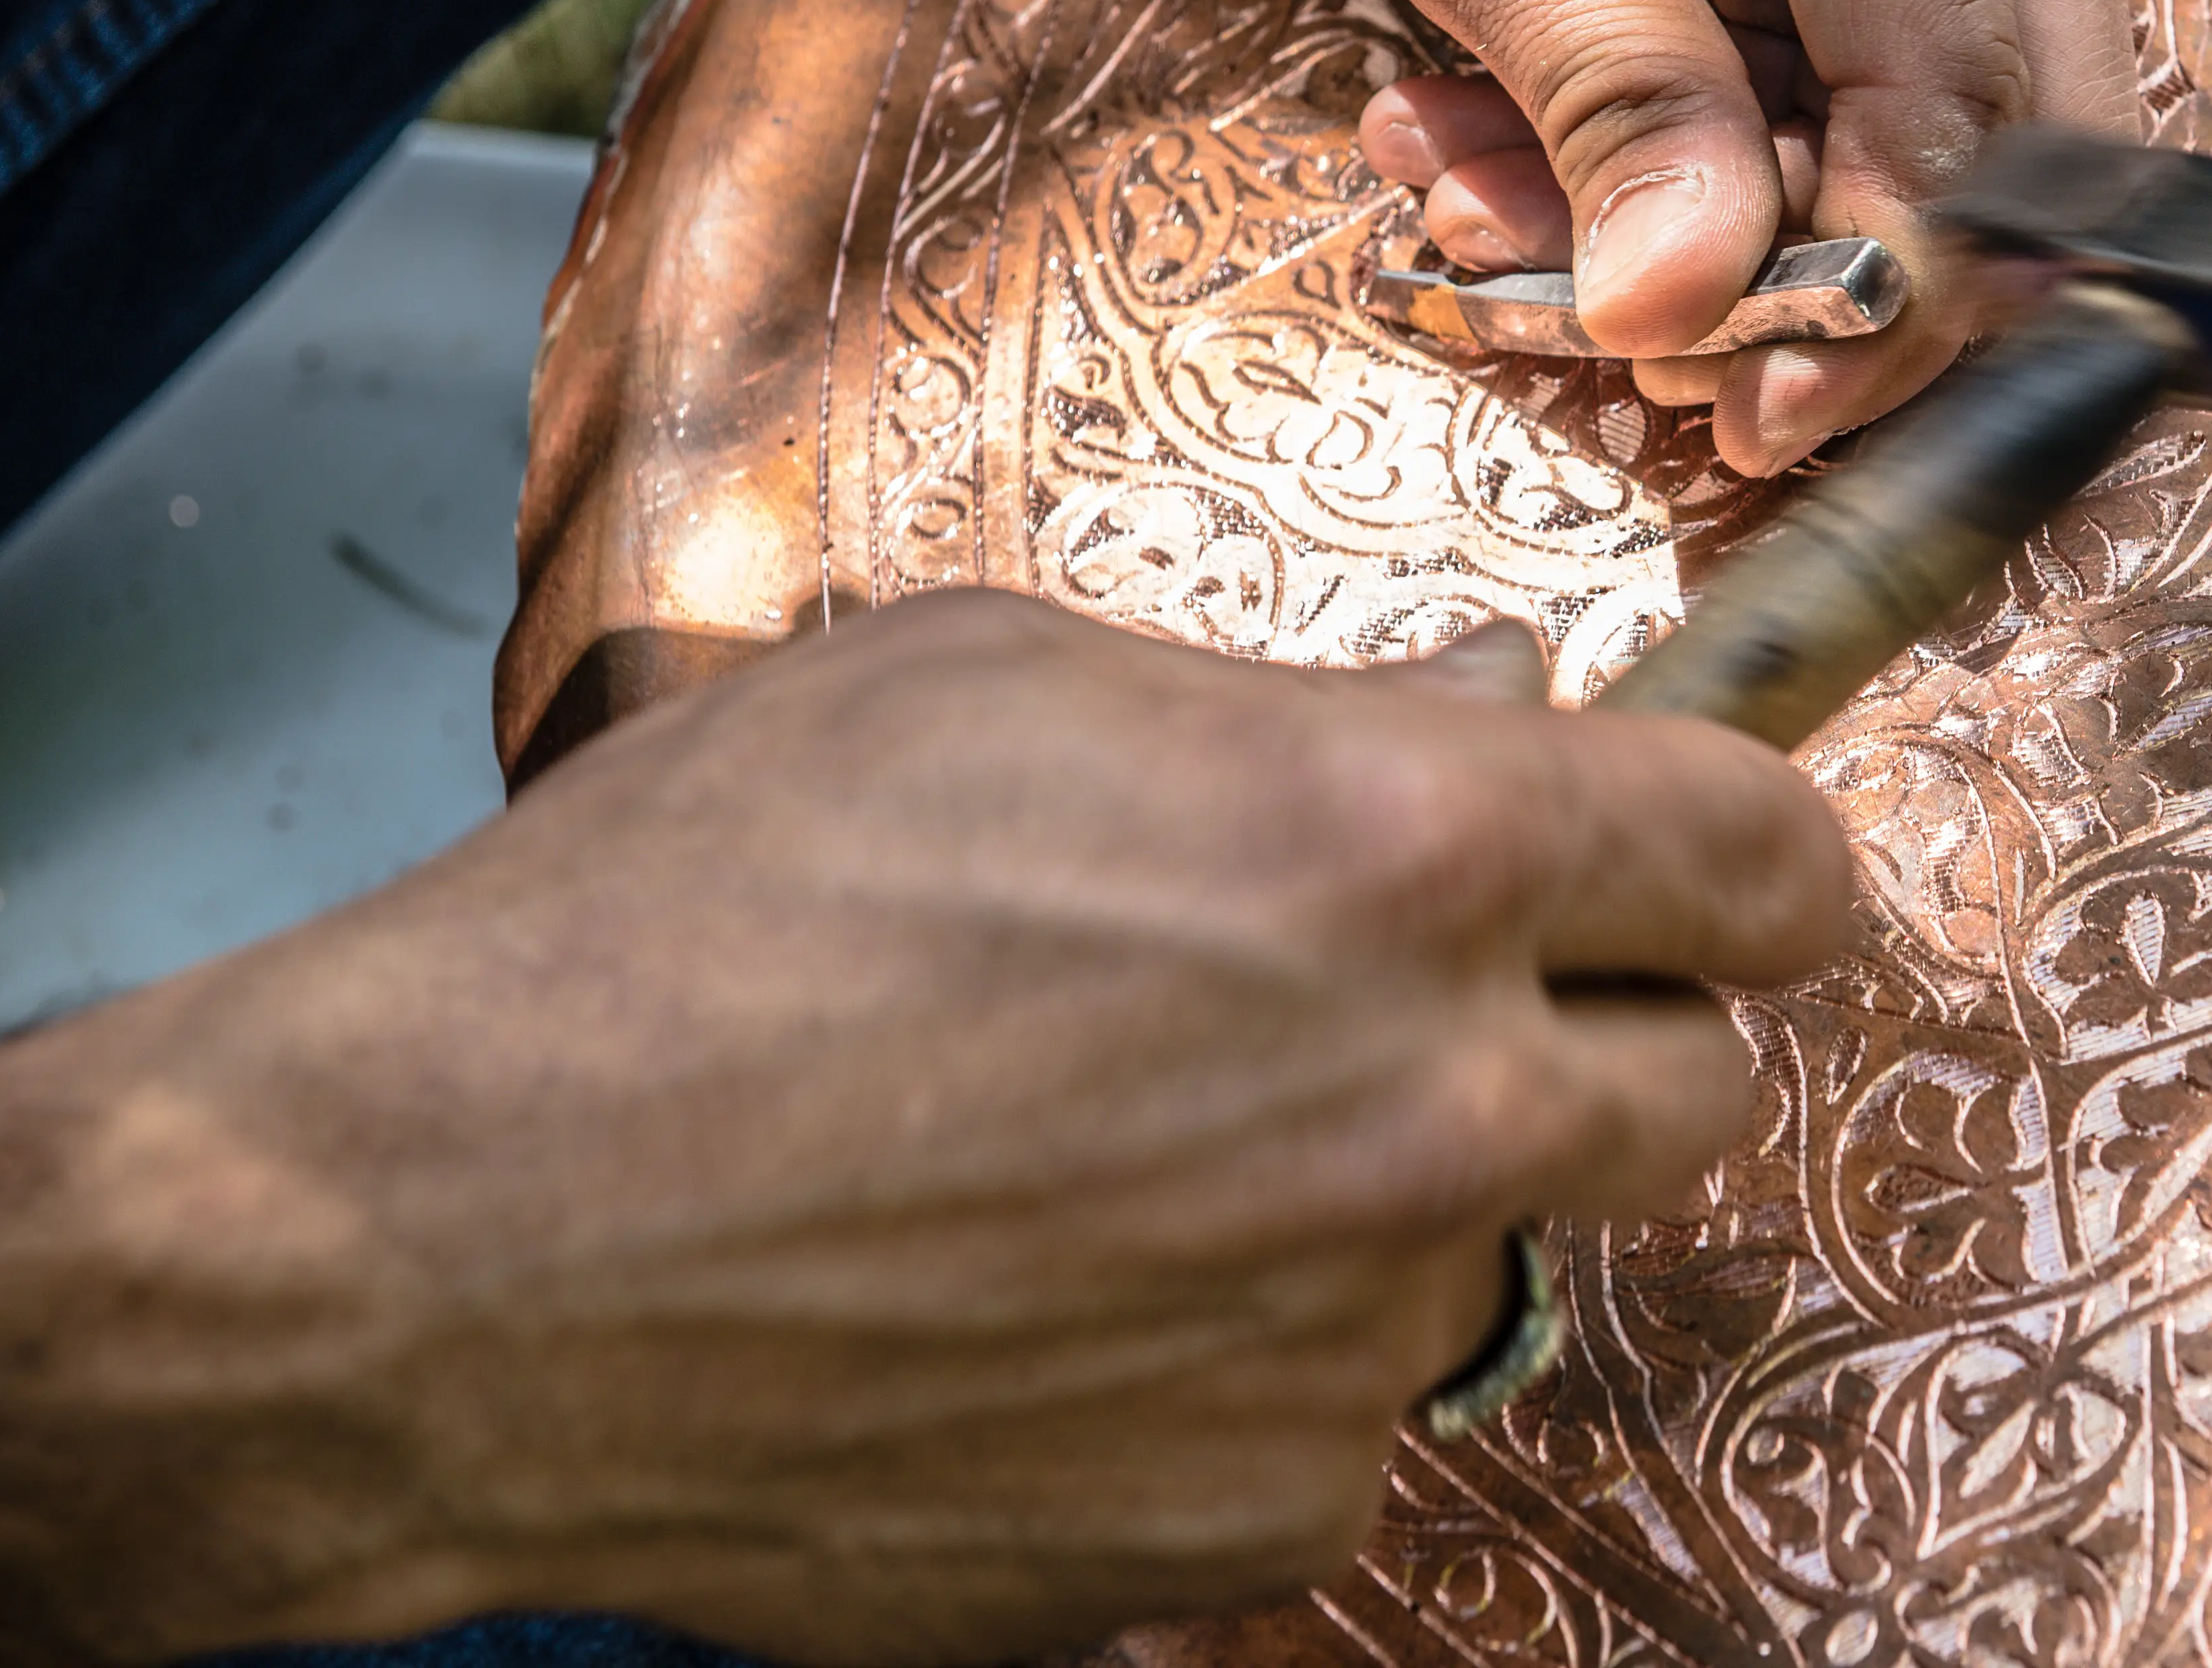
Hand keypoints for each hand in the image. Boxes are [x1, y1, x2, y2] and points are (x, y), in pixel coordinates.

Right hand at [0, 595, 1851, 1665]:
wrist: (442, 1247)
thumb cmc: (688, 921)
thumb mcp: (995, 689)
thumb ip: (1291, 714)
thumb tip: (1483, 720)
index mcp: (1398, 852)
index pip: (1758, 858)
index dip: (1769, 857)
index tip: (1751, 876)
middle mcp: (1427, 1112)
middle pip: (1692, 1089)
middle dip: (1608, 1033)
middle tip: (1450, 1007)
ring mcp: (1347, 1345)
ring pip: (1496, 1262)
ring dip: (1392, 1205)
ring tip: (1144, 1157)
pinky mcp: (1245, 1522)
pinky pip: (1337, 1416)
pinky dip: (1257, 1358)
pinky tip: (1065, 1300)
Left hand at [437, 0, 2141, 475]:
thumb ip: (1597, 84)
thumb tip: (1690, 314)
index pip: (1957, 89)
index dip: (1882, 287)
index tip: (1764, 422)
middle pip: (2022, 136)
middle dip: (1837, 282)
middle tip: (1637, 355)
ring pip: (1973, 133)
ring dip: (1764, 225)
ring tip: (1502, 194)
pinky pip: (1910, 82)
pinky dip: (1753, 159)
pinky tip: (1562, 147)